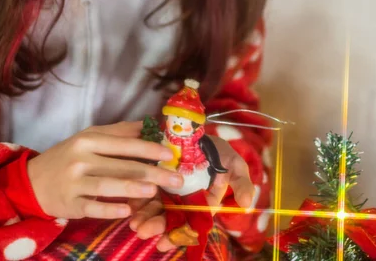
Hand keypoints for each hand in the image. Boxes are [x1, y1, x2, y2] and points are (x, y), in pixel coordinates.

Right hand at [27, 121, 182, 219]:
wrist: (33, 181)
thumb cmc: (68, 156)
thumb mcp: (89, 137)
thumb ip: (118, 132)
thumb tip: (148, 125)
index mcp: (90, 139)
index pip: (124, 144)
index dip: (149, 148)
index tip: (170, 154)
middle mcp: (82, 159)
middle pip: (122, 166)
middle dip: (152, 172)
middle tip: (176, 179)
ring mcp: (75, 182)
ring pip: (108, 185)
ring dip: (133, 188)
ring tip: (155, 191)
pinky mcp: (70, 204)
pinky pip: (93, 207)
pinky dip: (110, 209)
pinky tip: (127, 211)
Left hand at [128, 135, 253, 251]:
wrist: (205, 132)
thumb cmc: (221, 153)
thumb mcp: (235, 166)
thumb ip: (241, 183)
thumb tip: (246, 203)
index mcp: (202, 201)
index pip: (190, 222)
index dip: (177, 233)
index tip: (163, 243)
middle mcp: (185, 199)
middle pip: (170, 215)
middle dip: (155, 224)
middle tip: (141, 231)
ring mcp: (171, 188)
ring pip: (157, 204)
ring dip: (144, 215)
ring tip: (133, 223)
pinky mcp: (158, 175)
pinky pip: (147, 188)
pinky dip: (138, 197)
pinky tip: (128, 204)